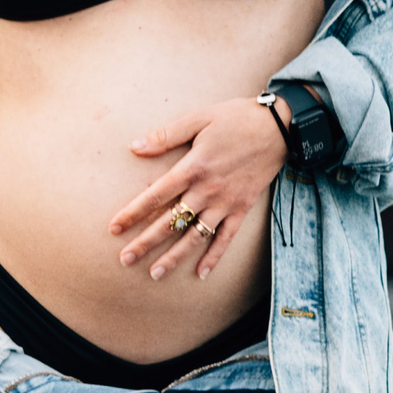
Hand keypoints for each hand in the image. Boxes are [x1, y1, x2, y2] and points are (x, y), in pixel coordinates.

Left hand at [108, 95, 286, 281]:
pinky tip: (200, 274)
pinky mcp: (242, 208)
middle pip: (171, 222)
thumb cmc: (236, 118)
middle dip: (146, 242)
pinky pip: (226, 238)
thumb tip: (134, 146)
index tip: (114, 228)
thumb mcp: (199, 118)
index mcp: (193, 167)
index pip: (155, 196)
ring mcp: (226, 202)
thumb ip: (166, 135)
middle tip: (124, 259)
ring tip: (154, 274)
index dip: (133, 213)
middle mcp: (207, 190)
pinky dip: (214, 257)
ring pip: (195, 236)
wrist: (279, 127)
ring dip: (174, 257)